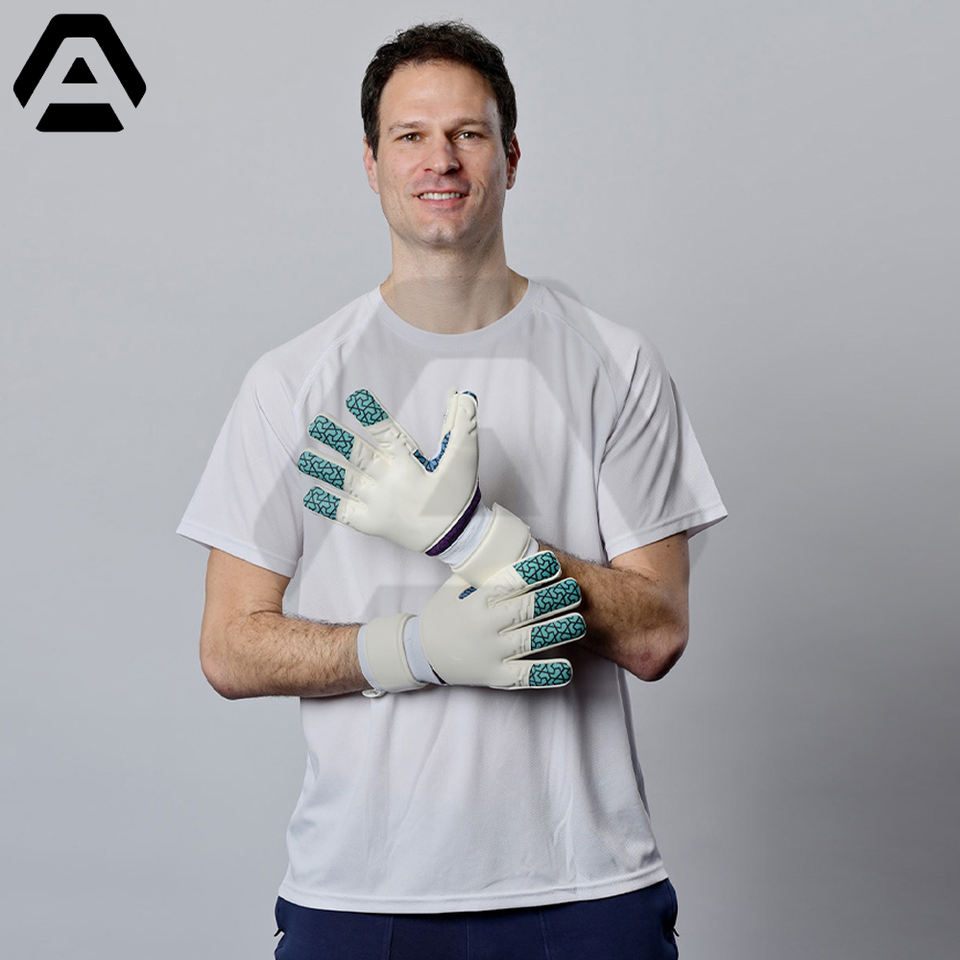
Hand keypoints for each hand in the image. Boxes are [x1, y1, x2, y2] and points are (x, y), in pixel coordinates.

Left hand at [299, 387, 532, 583]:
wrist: (455, 538)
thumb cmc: (457, 495)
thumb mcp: (464, 460)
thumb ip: (461, 426)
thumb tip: (462, 394)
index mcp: (410, 466)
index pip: (389, 435)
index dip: (373, 416)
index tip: (356, 398)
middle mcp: (389, 484)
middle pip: (359, 456)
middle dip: (338, 438)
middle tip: (317, 422)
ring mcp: (377, 505)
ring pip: (346, 482)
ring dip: (324, 469)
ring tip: (304, 458)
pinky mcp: (371, 523)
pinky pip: (344, 513)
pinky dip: (327, 505)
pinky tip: (310, 495)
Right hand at [358, 551, 583, 692]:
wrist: (421, 654)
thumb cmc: (444, 614)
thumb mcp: (454, 586)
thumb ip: (480, 570)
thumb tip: (505, 543)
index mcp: (475, 602)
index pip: (507, 584)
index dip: (532, 573)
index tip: (553, 562)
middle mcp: (484, 627)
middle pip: (524, 611)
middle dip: (552, 599)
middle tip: (575, 589)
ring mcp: (491, 654)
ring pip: (530, 641)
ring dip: (557, 631)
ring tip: (579, 621)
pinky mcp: (496, 676)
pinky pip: (525, 676)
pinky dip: (547, 673)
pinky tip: (568, 668)